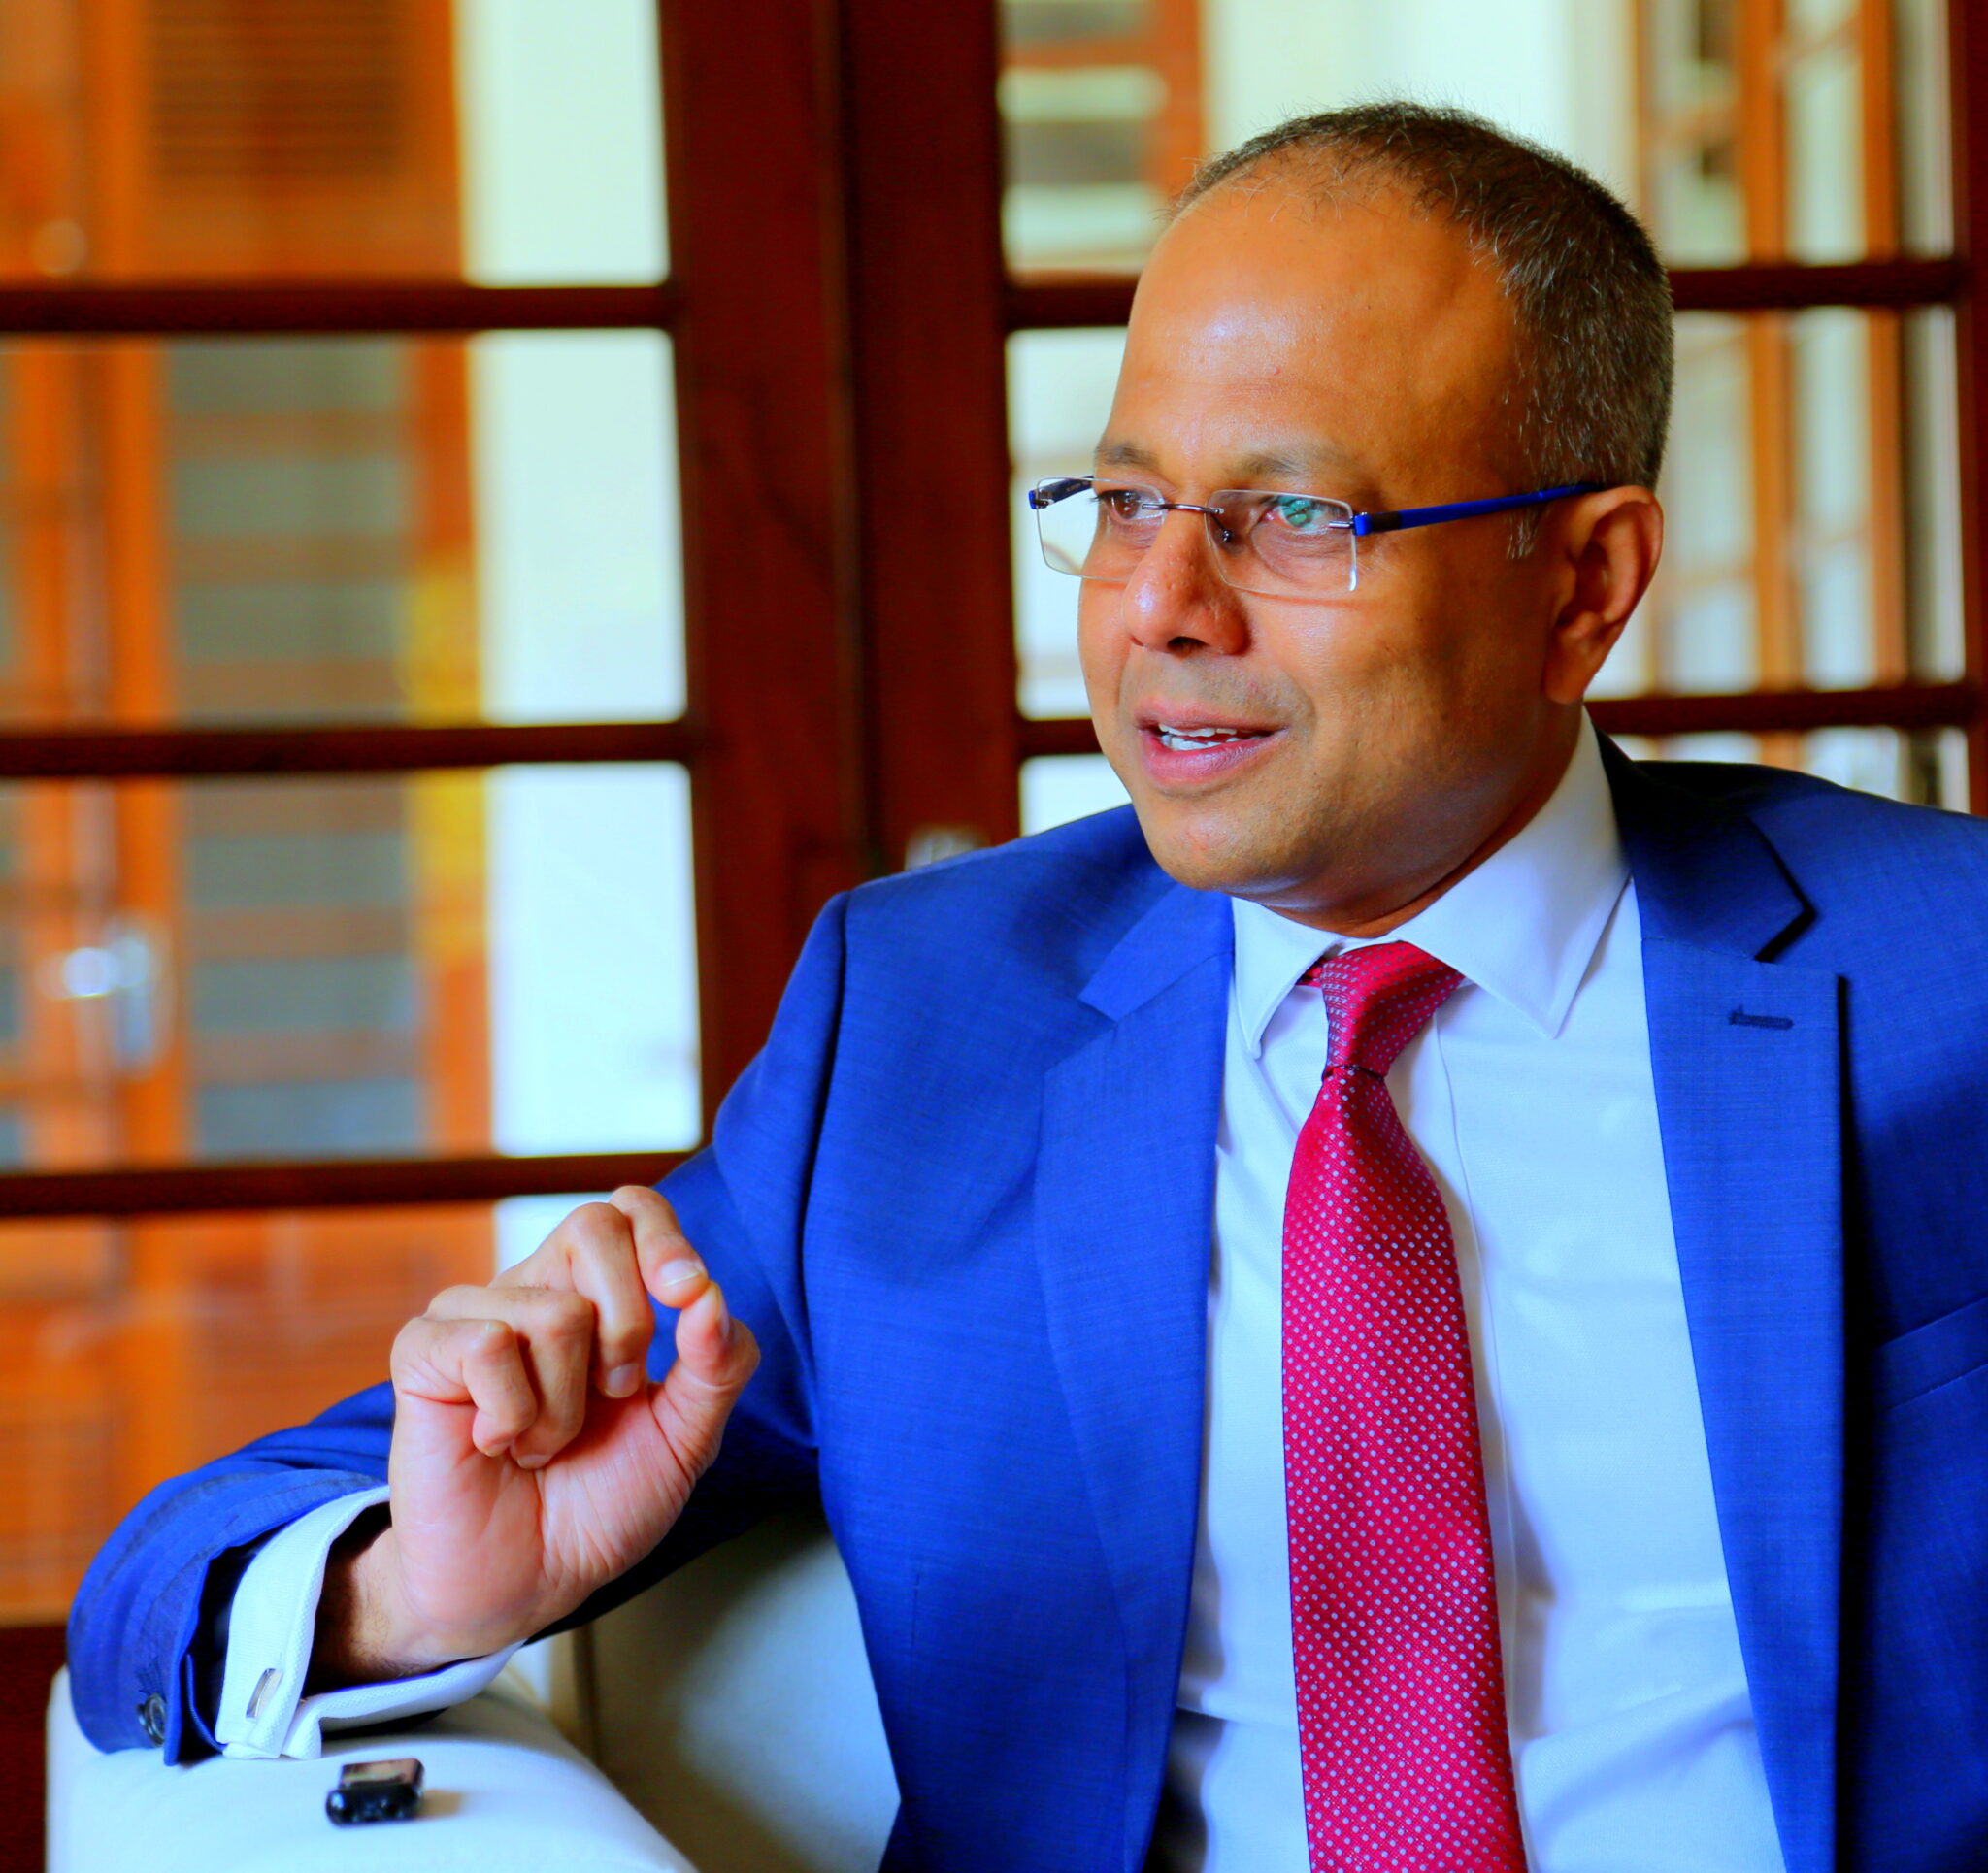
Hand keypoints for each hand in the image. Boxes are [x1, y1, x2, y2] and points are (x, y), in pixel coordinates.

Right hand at [315, 1187, 759, 1683]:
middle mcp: (538, 1288)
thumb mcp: (686, 1439)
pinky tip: (497, 1442)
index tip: (687, 1293)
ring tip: (542, 1441)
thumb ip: (716, 1366)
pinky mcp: (423, 1351)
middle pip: (594, 1225)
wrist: (526, 1584)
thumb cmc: (601, 1503)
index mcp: (601, 1294)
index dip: (665, 1238)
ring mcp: (476, 1313)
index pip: (631, 1208)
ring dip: (566, 1405)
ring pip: (555, 1310)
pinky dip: (512, 1414)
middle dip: (629, 1323)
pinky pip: (487, 1345)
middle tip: (612, 1394)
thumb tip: (710, 1296)